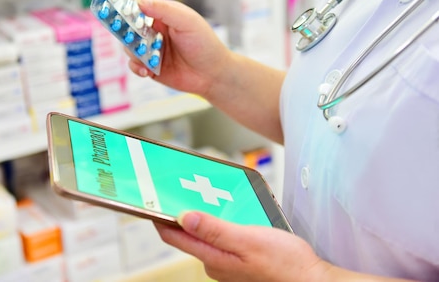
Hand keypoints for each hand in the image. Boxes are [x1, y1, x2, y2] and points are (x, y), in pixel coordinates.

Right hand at [130, 0, 230, 97]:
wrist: (213, 74)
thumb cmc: (204, 43)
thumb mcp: (186, 21)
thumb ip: (162, 9)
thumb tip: (138, 1)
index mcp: (161, 14)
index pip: (137, 6)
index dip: (125, 8)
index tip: (115, 11)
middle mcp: (153, 31)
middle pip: (128, 28)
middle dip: (126, 33)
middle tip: (130, 38)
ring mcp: (150, 49)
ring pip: (129, 47)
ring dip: (134, 53)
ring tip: (146, 59)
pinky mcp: (150, 67)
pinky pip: (134, 65)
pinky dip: (137, 68)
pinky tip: (147, 71)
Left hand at [155, 211, 330, 281]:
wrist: (312, 281)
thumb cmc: (286, 265)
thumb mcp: (248, 240)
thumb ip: (215, 229)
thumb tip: (184, 217)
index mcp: (213, 258)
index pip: (174, 235)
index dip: (159, 216)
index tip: (149, 199)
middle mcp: (215, 263)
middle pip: (190, 232)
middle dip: (187, 210)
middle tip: (184, 187)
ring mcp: (227, 264)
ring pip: (208, 234)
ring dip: (209, 215)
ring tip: (213, 196)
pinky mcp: (239, 262)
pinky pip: (223, 238)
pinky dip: (224, 223)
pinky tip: (236, 213)